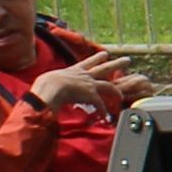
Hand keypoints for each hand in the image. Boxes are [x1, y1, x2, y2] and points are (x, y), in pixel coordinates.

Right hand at [35, 57, 149, 111]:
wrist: (50, 88)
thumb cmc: (44, 85)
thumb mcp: (49, 80)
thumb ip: (52, 82)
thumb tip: (46, 89)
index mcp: (74, 70)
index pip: (88, 63)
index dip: (97, 58)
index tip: (105, 54)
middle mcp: (84, 75)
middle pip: (104, 68)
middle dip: (116, 64)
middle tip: (127, 60)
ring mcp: (89, 84)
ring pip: (108, 84)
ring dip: (117, 90)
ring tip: (124, 94)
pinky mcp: (91, 95)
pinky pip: (100, 104)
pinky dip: (102, 111)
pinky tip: (105, 116)